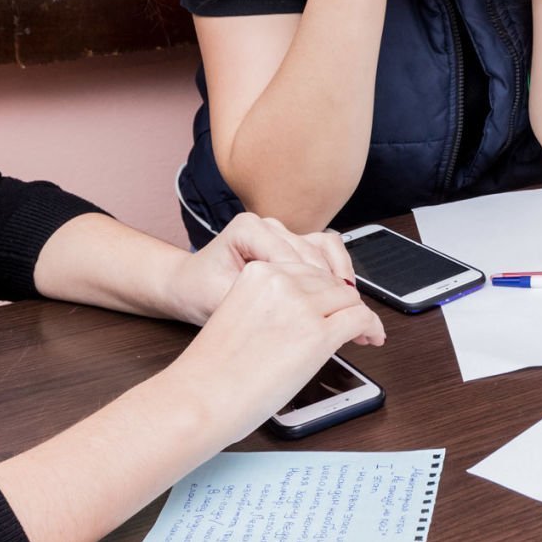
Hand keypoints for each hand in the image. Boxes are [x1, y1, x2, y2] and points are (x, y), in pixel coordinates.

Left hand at [163, 212, 357, 325]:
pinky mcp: (293, 244)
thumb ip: (255, 303)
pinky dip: (337, 273)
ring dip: (340, 276)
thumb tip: (293, 316)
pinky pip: (325, 252)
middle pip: (314, 251)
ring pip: (326, 248)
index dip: (313, 289)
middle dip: (334, 285)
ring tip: (352, 305)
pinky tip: (343, 296)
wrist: (187, 286)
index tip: (330, 314)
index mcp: (248, 228)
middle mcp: (269, 225)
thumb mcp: (220, 302)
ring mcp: (283, 232)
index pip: (291, 257)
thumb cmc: (197, 292)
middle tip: (353, 314)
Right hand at [164, 260, 385, 442]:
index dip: (327, 288)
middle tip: (353, 321)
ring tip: (363, 332)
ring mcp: (302, 306)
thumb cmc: (213, 370)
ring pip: (350, 299)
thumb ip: (273, 303)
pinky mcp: (318, 335)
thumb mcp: (241, 315)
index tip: (335, 303)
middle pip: (332, 283)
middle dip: (344, 302)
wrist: (199, 399)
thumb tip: (308, 312)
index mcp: (259, 272)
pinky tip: (371, 338)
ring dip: (359, 315)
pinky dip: (371, 327)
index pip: (309, 270)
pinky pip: (360, 319)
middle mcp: (282, 282)